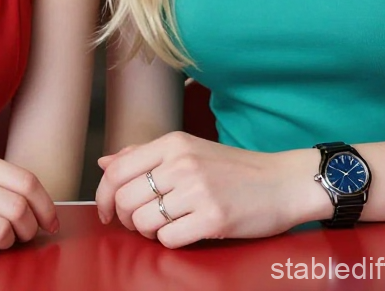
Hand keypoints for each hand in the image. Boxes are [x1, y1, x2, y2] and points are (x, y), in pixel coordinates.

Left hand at [96, 132, 324, 246]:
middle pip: (126, 200)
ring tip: (165, 226)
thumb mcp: (187, 149)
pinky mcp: (213, 219)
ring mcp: (198, 191)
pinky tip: (185, 232)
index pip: (117, 171)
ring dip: (148, 232)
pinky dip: (170, 241)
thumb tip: (105, 163)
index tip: (106, 211)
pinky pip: (169, 239)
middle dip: (126, 219)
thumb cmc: (233, 169)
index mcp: (172, 143)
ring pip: (144, 222)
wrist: (282, 182)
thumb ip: (143, 155)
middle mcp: (181, 163)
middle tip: (140, 222)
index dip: (102, 196)